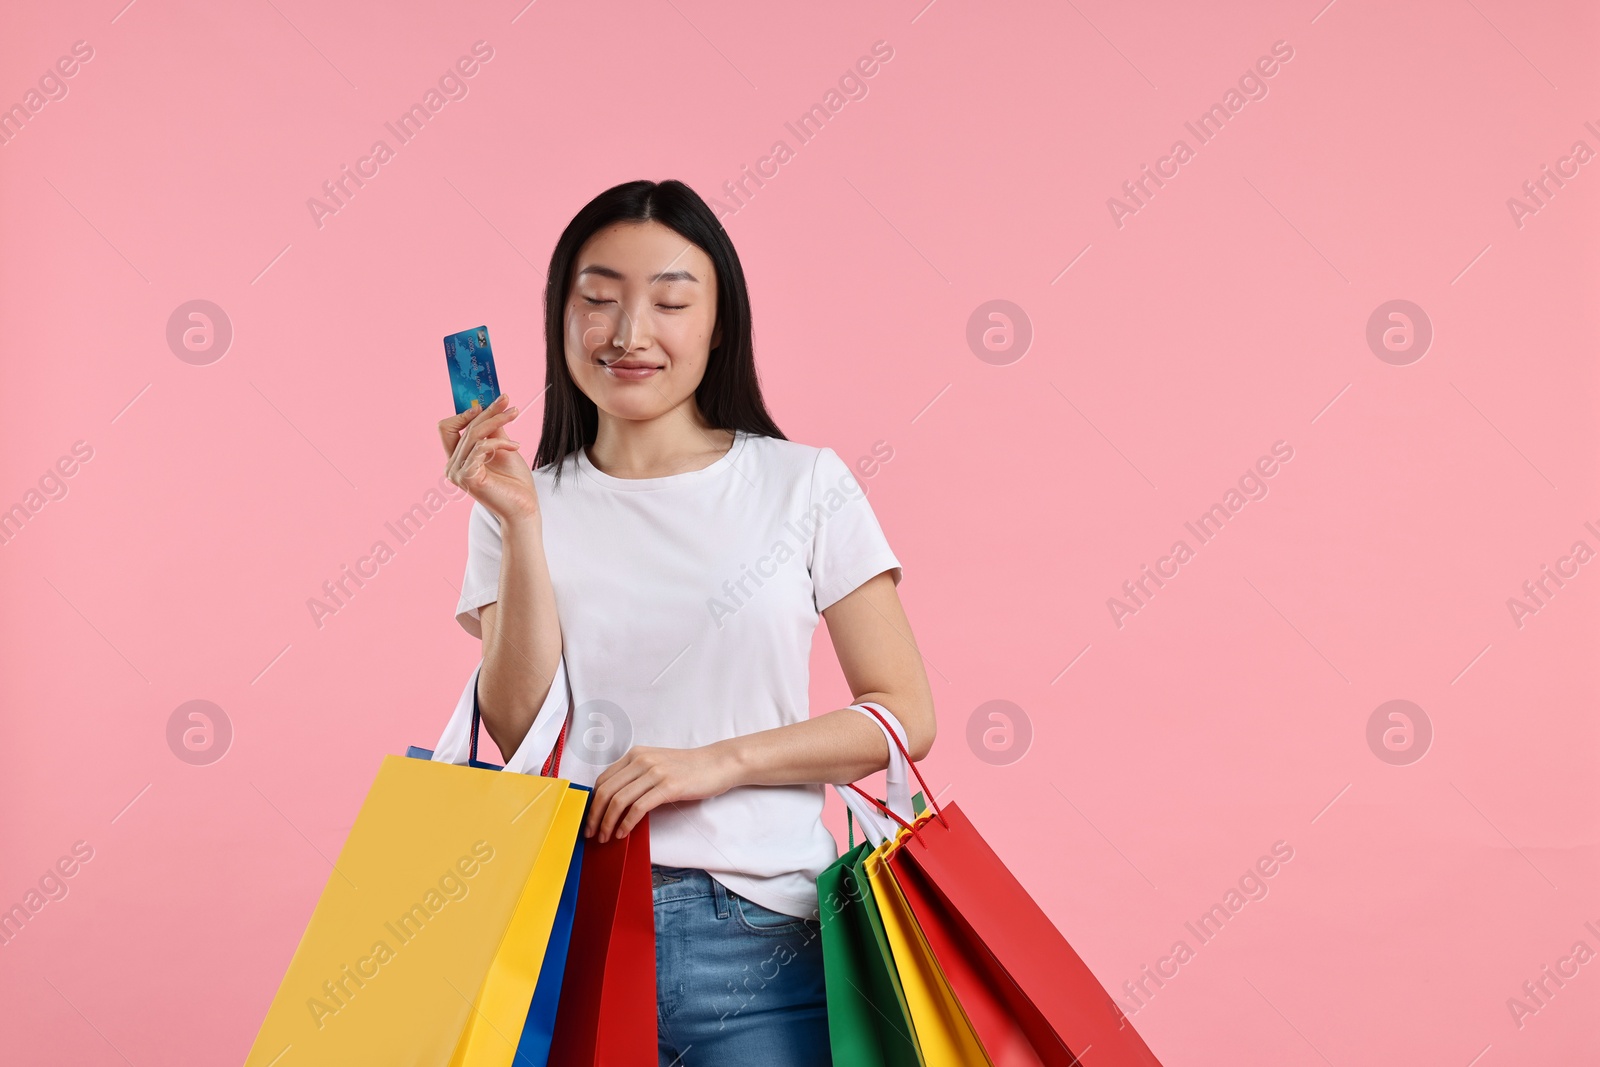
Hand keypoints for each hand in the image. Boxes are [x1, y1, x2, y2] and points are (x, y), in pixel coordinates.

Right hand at [438, 394, 538, 522]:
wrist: (524, 507)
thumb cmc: (514, 481)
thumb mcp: (501, 448)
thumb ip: (492, 430)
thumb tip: (488, 406)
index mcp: (457, 459)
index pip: (447, 428)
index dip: (463, 413)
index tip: (485, 404)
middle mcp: (452, 466)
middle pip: (465, 427)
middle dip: (489, 411)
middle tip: (508, 400)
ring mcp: (457, 473)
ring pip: (474, 435)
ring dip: (497, 421)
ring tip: (515, 415)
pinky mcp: (468, 478)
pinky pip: (481, 448)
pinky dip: (500, 443)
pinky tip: (515, 446)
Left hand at [584, 744, 738, 842]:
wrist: (718, 763)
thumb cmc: (689, 768)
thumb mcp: (657, 765)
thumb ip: (637, 776)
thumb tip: (614, 802)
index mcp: (636, 754)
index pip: (603, 779)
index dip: (592, 802)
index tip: (589, 819)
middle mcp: (641, 760)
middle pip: (606, 791)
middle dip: (594, 816)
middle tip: (591, 833)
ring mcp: (655, 772)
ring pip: (619, 801)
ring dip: (607, 823)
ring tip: (605, 837)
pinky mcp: (668, 787)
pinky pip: (638, 808)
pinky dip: (626, 824)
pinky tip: (623, 833)